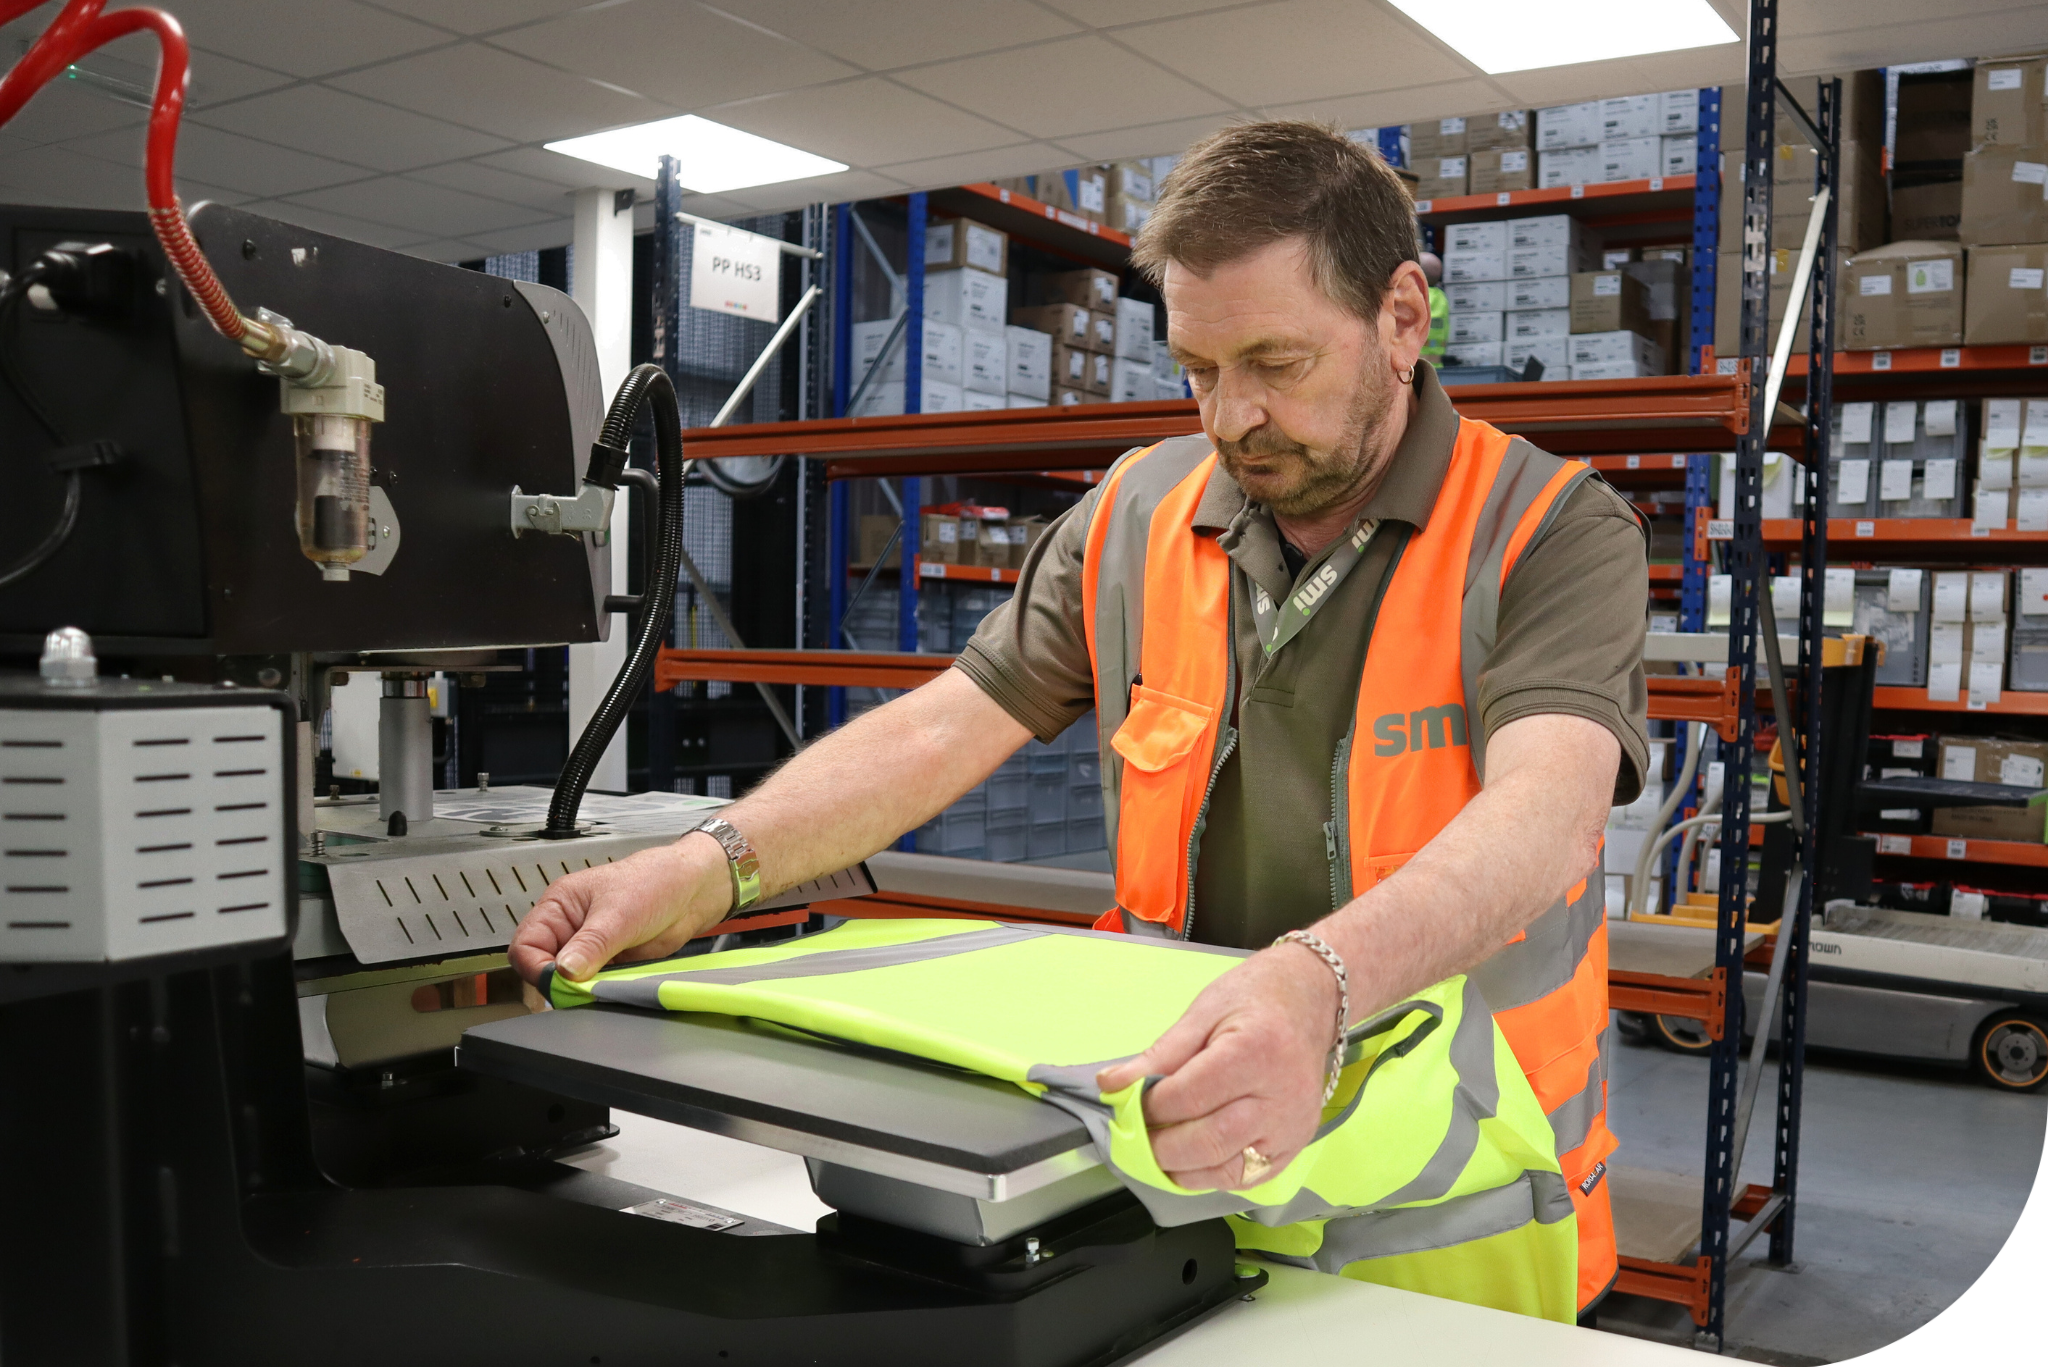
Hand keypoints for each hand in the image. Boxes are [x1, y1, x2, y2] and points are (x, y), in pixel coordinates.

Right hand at [507, 832, 733, 983]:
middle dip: (559, 982)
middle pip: (543, 967)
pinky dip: (600, 991)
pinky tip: (612, 988)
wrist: (694, 889)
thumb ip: (591, 945)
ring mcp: (589, 947)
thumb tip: (565, 971)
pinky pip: (594, 985)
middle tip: (581, 989)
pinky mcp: (609, 963)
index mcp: (559, 905)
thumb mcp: (619, 913)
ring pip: (568, 981)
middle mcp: (570, 927)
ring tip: (603, 985)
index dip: (537, 967)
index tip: (558, 981)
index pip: (526, 945)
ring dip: (582, 989)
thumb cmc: (656, 881)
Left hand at [1095, 942, 1340, 1190]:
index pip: (1188, 1097)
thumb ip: (1159, 1054)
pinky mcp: (1297, 1145)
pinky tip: (1191, 1160)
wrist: (1312, 999)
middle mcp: (1281, 1096)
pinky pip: (1248, 1178)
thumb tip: (1111, 1084)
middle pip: (1208, 1141)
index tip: (1126, 1104)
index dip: (1149, 1107)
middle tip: (1134, 1136)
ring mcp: (1293, 1126)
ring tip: (1156, 1152)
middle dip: (1160, 1146)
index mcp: (1255, 1052)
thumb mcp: (1202, 1011)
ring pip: (1228, 1169)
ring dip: (1182, 1169)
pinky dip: (1212, 1175)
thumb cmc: (1256, 998)